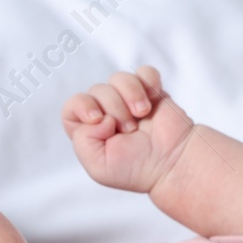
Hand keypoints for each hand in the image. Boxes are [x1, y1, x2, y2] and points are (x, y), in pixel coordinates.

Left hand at [61, 65, 195, 193]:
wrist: (171, 163)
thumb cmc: (136, 170)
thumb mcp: (98, 165)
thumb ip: (83, 139)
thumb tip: (99, 115)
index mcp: (90, 131)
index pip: (72, 106)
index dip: (82, 106)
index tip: (99, 118)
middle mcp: (107, 113)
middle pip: (97, 90)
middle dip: (114, 108)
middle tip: (130, 130)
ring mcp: (128, 101)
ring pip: (118, 78)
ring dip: (130, 95)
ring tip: (142, 115)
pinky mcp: (151, 92)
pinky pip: (144, 72)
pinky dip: (148, 82)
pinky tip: (153, 101)